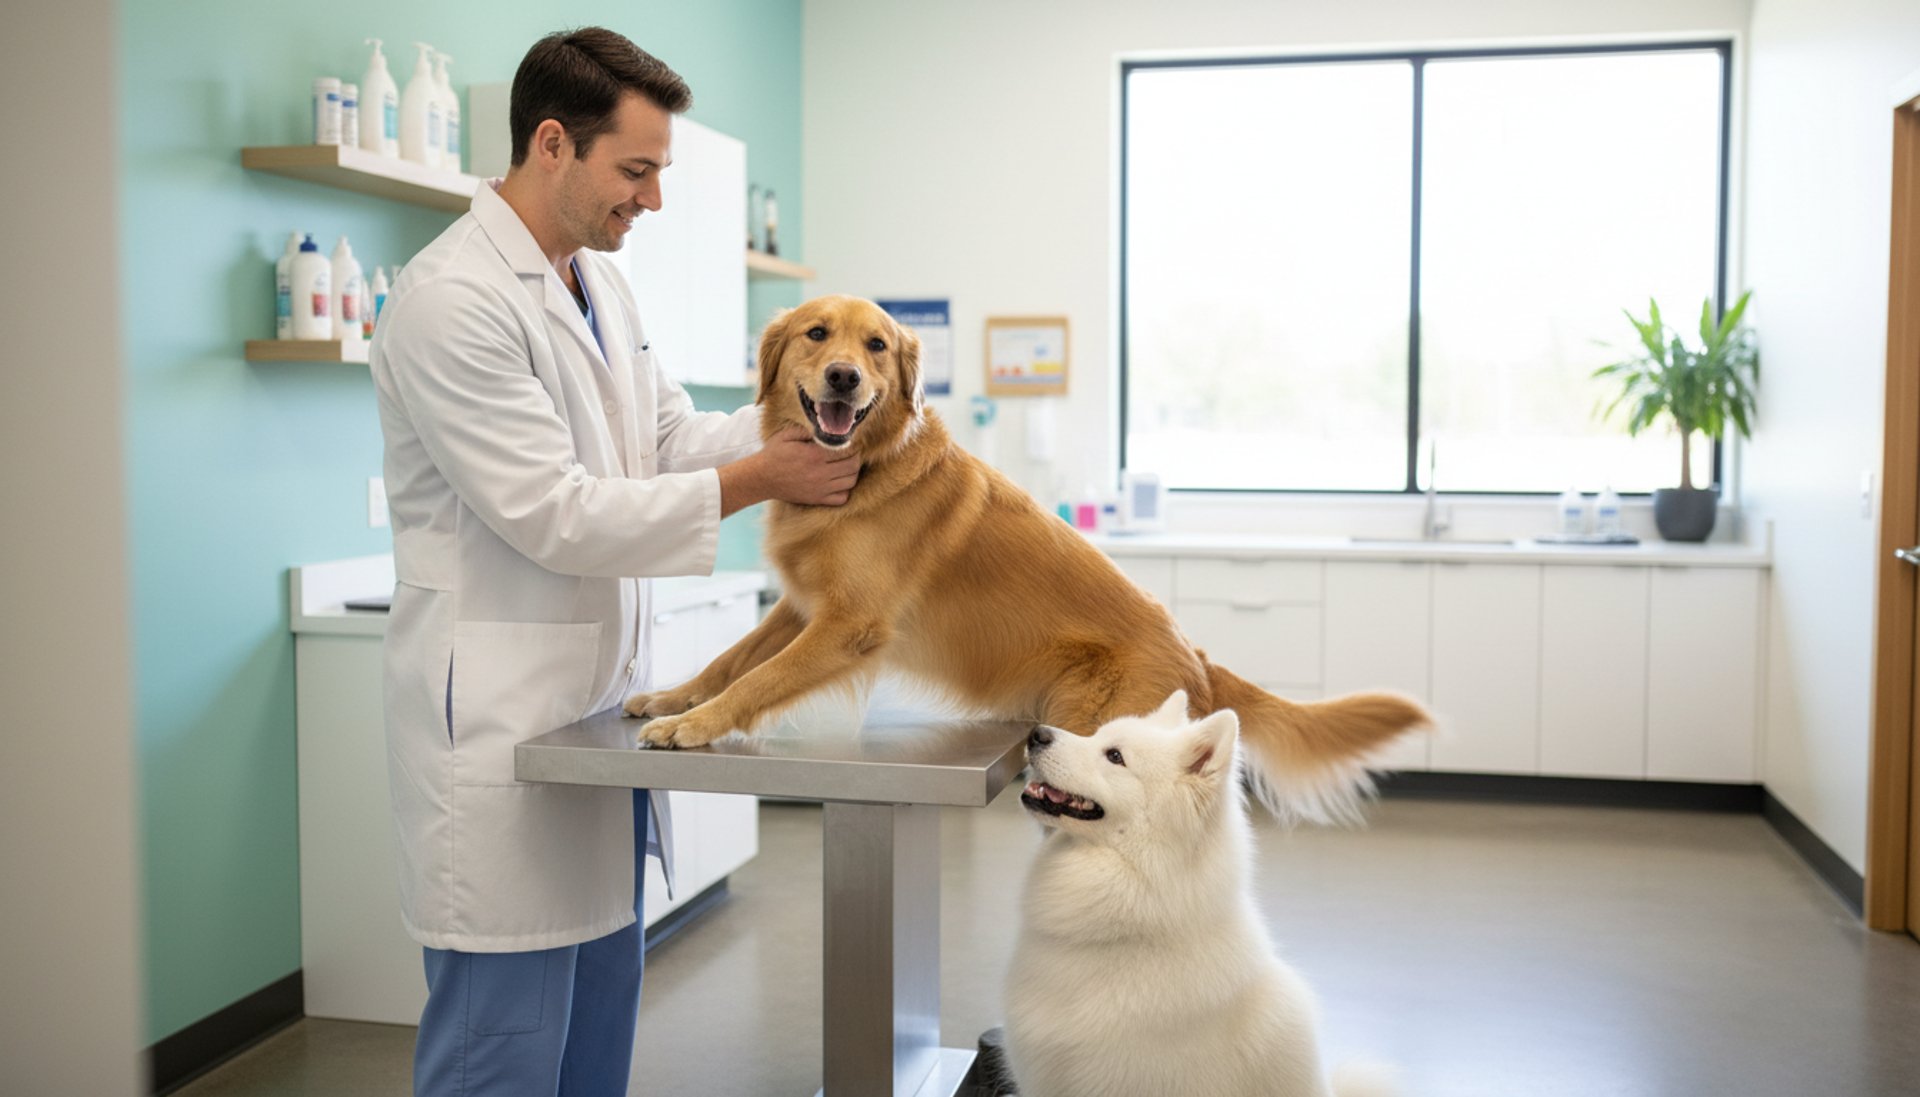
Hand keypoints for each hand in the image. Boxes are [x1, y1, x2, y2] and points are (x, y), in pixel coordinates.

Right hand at [720, 427, 859, 512]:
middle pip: (853, 466)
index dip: (852, 445)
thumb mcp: (788, 435)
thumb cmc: (774, 454)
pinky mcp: (817, 499)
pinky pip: (842, 498)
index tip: (849, 442)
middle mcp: (820, 473)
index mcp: (814, 455)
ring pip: (851, 482)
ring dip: (852, 473)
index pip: (847, 450)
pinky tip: (838, 482)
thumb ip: (808, 430)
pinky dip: (845, 490)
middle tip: (850, 453)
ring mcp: (820, 488)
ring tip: (845, 466)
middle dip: (855, 457)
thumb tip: (827, 428)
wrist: (762, 478)